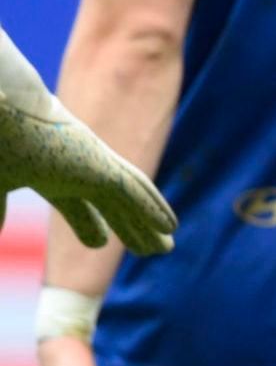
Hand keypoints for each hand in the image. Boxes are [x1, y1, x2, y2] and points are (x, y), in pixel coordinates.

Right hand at [0, 100, 175, 256]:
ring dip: (148, 225)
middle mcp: (76, 170)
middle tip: (150, 249)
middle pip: (112, 206)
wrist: (0, 116)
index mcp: (50, 174)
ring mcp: (91, 166)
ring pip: (129, 202)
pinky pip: (134, 191)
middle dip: (130, 228)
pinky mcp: (102, 164)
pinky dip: (151, 209)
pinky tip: (170, 226)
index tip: (99, 243)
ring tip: (166, 248)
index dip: (88, 225)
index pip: (75, 206)